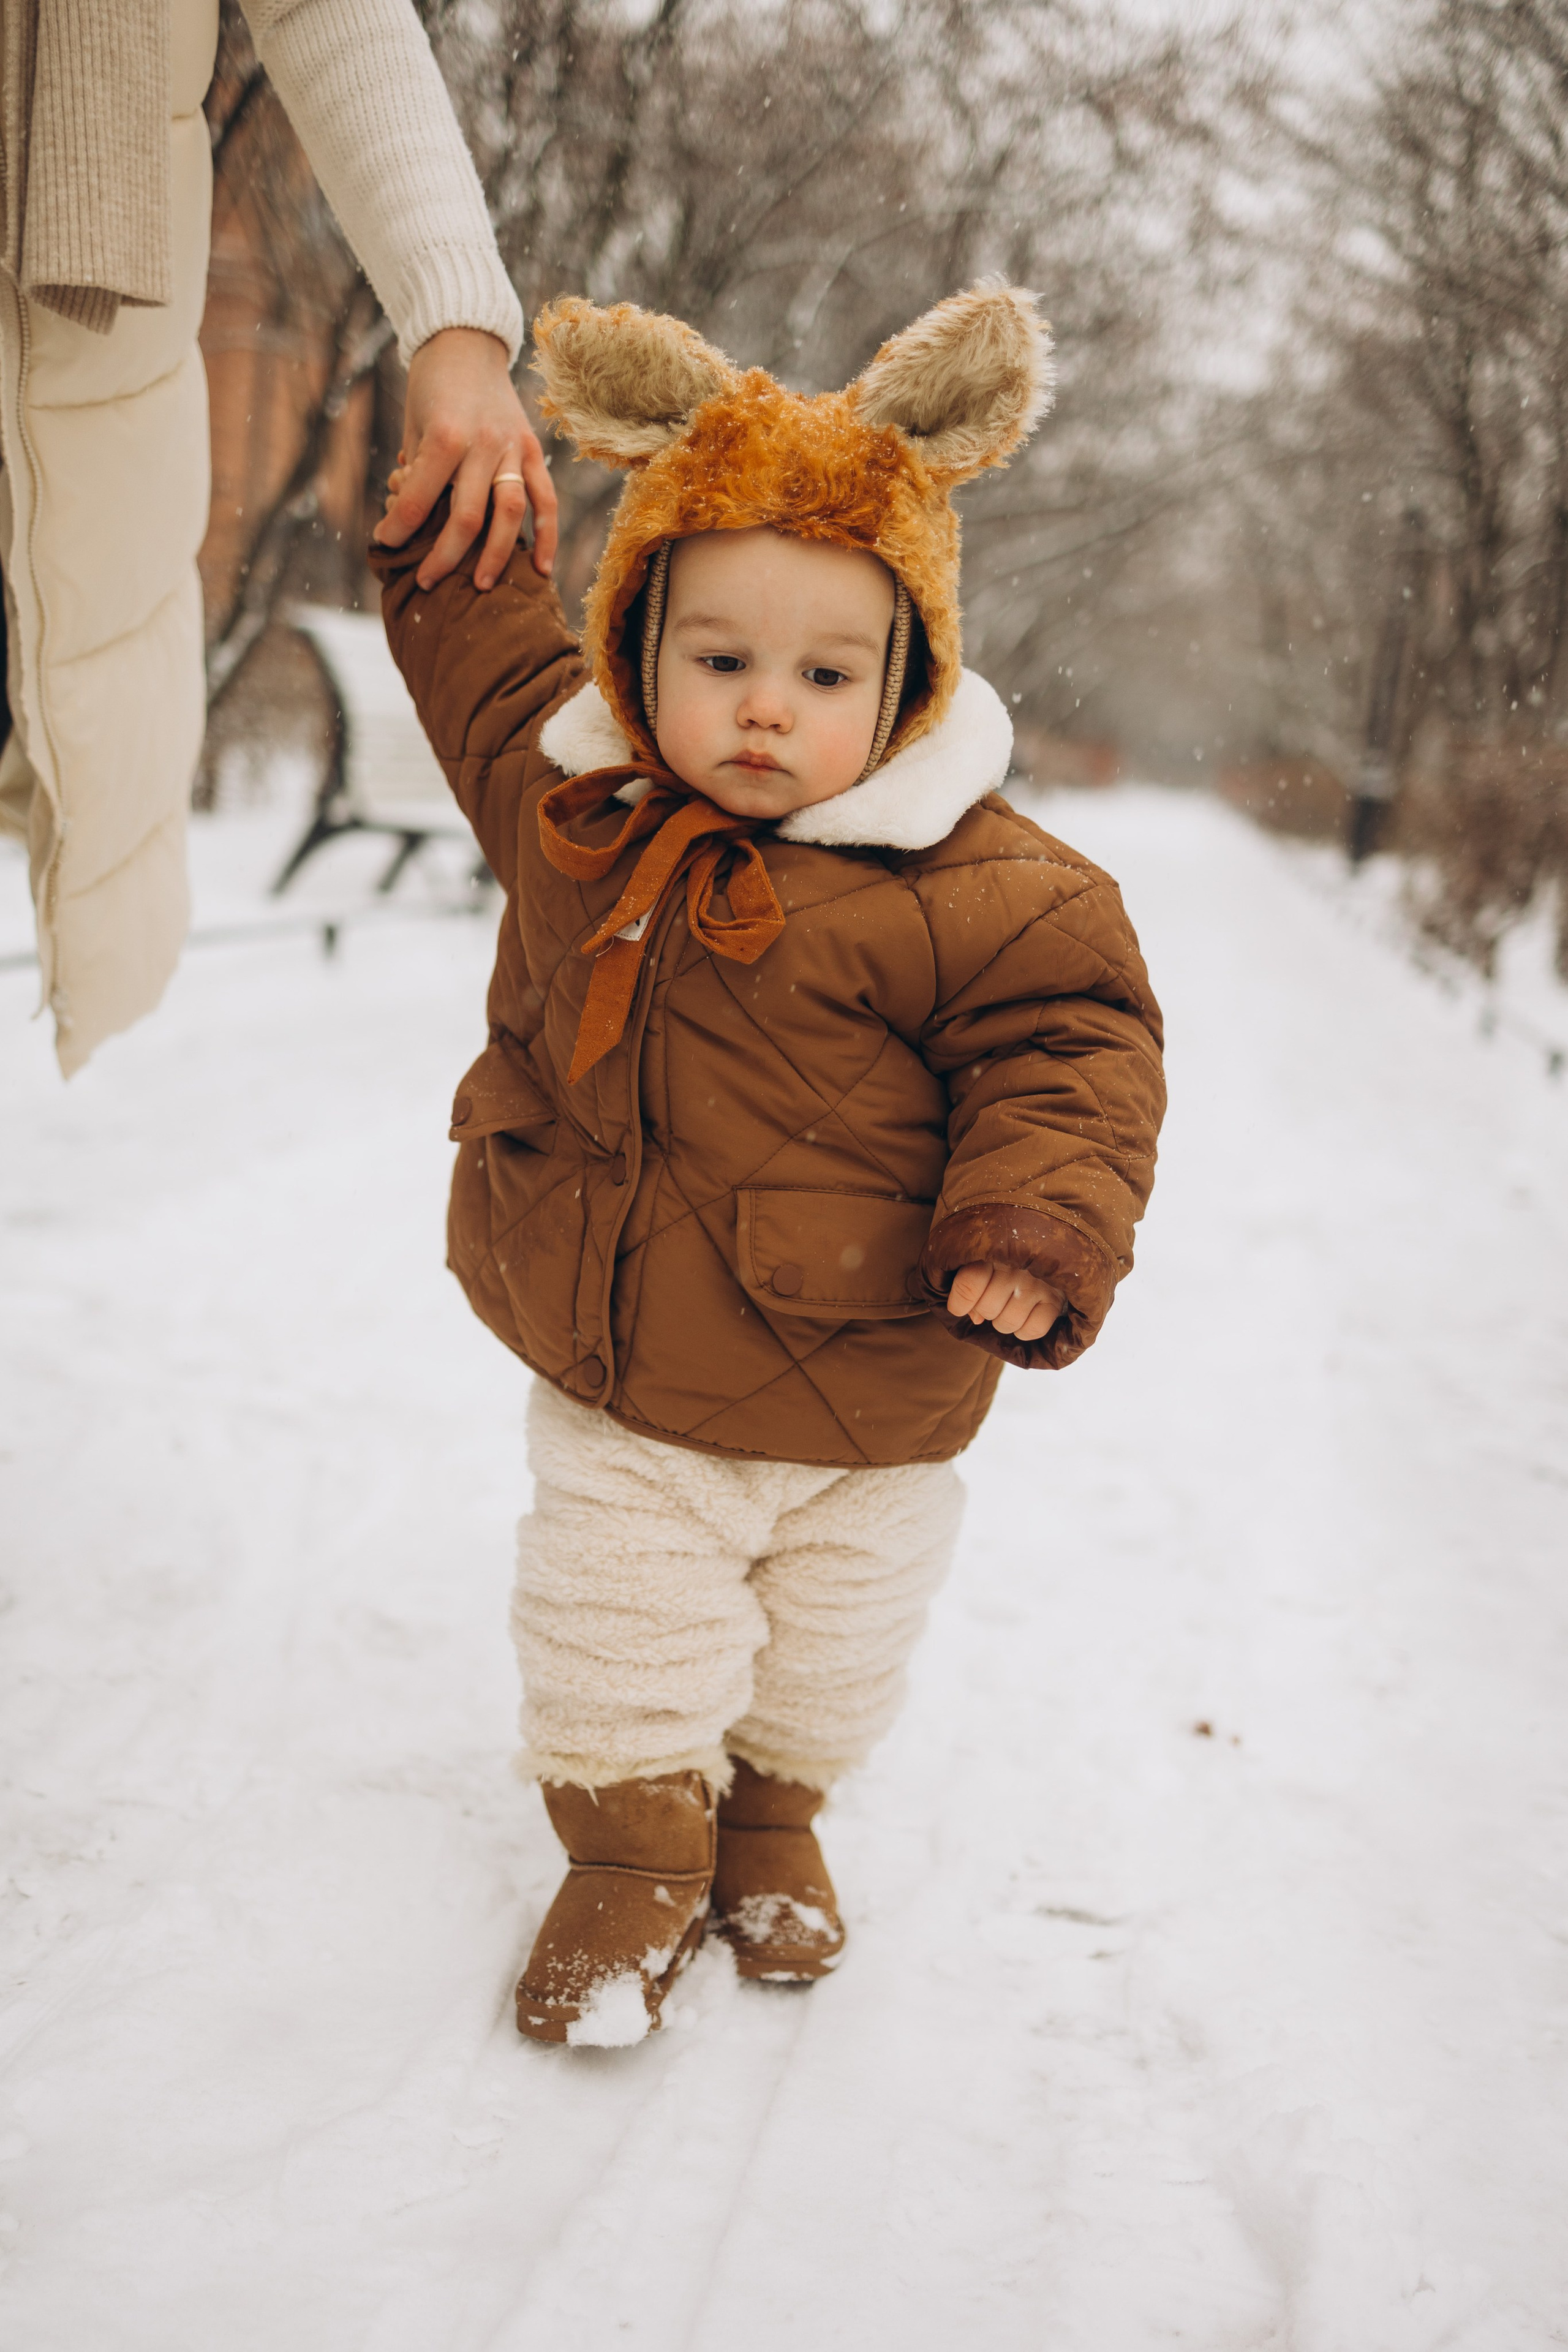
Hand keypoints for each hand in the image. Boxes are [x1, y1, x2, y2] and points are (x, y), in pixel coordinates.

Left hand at [372, 327, 557, 590]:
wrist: (465, 343)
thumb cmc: (431, 388)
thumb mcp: (414, 426)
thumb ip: (418, 472)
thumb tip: (411, 519)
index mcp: (445, 436)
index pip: (418, 499)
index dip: (397, 527)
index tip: (383, 542)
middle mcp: (483, 444)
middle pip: (466, 518)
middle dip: (443, 557)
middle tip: (426, 582)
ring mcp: (512, 448)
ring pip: (510, 514)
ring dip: (497, 556)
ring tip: (482, 586)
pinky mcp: (532, 450)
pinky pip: (545, 500)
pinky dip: (546, 536)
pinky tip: (542, 569)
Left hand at [946, 1262, 1064, 1342]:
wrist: (1042, 1265)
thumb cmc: (1001, 1271)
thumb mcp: (979, 1272)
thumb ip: (968, 1291)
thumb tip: (976, 1317)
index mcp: (991, 1254)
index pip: (970, 1281)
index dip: (960, 1301)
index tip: (959, 1307)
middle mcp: (1016, 1267)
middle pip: (987, 1308)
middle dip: (985, 1312)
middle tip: (993, 1302)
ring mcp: (1037, 1283)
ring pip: (1008, 1322)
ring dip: (1004, 1322)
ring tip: (1009, 1308)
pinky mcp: (1054, 1300)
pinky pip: (1032, 1330)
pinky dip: (1024, 1331)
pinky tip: (1025, 1317)